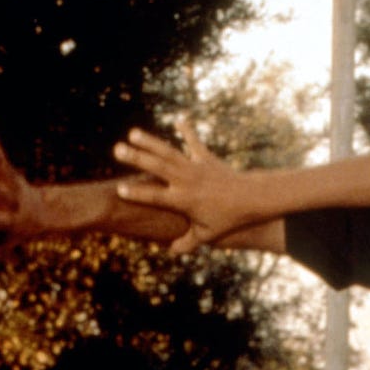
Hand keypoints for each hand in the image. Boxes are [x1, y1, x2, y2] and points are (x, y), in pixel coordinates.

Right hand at [111, 120, 241, 254]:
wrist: (253, 198)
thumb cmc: (229, 219)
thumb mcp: (208, 234)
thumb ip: (188, 242)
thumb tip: (171, 250)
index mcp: (183, 200)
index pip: (156, 197)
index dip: (138, 193)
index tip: (119, 189)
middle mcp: (187, 181)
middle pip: (158, 168)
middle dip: (137, 158)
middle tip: (117, 150)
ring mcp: (196, 167)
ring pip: (170, 152)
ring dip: (151, 142)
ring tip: (133, 133)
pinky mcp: (206, 157)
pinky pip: (194, 142)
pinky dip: (187, 131)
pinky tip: (179, 119)